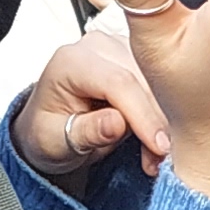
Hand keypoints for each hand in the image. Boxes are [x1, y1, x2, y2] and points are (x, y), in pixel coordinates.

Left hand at [13, 34, 171, 179]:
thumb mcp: (56, 142)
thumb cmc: (48, 132)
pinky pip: (160, 86)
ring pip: (157, 83)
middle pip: (142, 81)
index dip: (143, 115)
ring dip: (160, 122)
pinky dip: (160, 115)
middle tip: (155, 161)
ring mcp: (120, 49)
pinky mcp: (136, 60)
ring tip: (151, 155)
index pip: (118, 82)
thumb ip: (86, 131)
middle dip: (154, 124)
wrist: (50, 129)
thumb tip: (117, 123)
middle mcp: (97, 48)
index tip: (159, 146)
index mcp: (71, 61)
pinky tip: (153, 138)